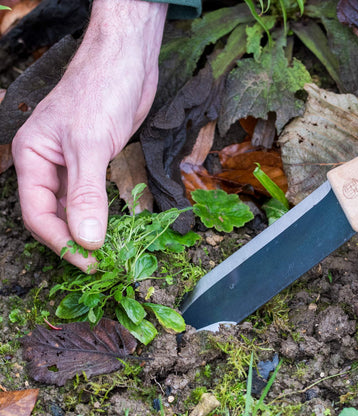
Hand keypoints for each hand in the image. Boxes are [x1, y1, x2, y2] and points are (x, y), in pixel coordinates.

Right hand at [12, 0, 167, 270]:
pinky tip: (110, 225)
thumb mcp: (89, 146)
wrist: (126, 63)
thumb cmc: (100, 92)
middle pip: (53, 213)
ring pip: (73, 205)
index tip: (85, 261)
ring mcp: (72, 162)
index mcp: (32, 157)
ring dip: (86, 228)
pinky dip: (99, 211)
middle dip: (72, 239)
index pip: (38, 212)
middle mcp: (47, 163)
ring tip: (105, 251)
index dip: (60, 240)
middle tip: (96, 262)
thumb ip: (86, 194)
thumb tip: (86, 240)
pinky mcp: (94, 160)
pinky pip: (91, 194)